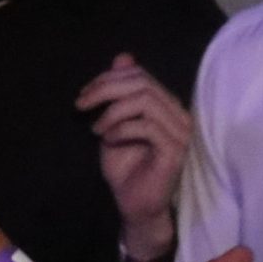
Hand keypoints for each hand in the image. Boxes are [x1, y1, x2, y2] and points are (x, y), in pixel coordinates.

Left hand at [76, 53, 190, 260]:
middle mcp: (178, 114)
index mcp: (165, 105)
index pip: (140, 76)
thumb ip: (118, 94)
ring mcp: (180, 132)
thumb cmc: (125, 167)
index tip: (84, 95)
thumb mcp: (113, 124)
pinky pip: (147, 126)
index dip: (108, 79)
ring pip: (145, 101)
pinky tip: (109, 140)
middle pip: (142, 83)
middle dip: (105, 90)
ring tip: (97, 129)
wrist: (134, 204)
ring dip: (113, 112)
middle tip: (81, 105)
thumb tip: (123, 57)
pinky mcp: (175, 150)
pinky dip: (121, 129)